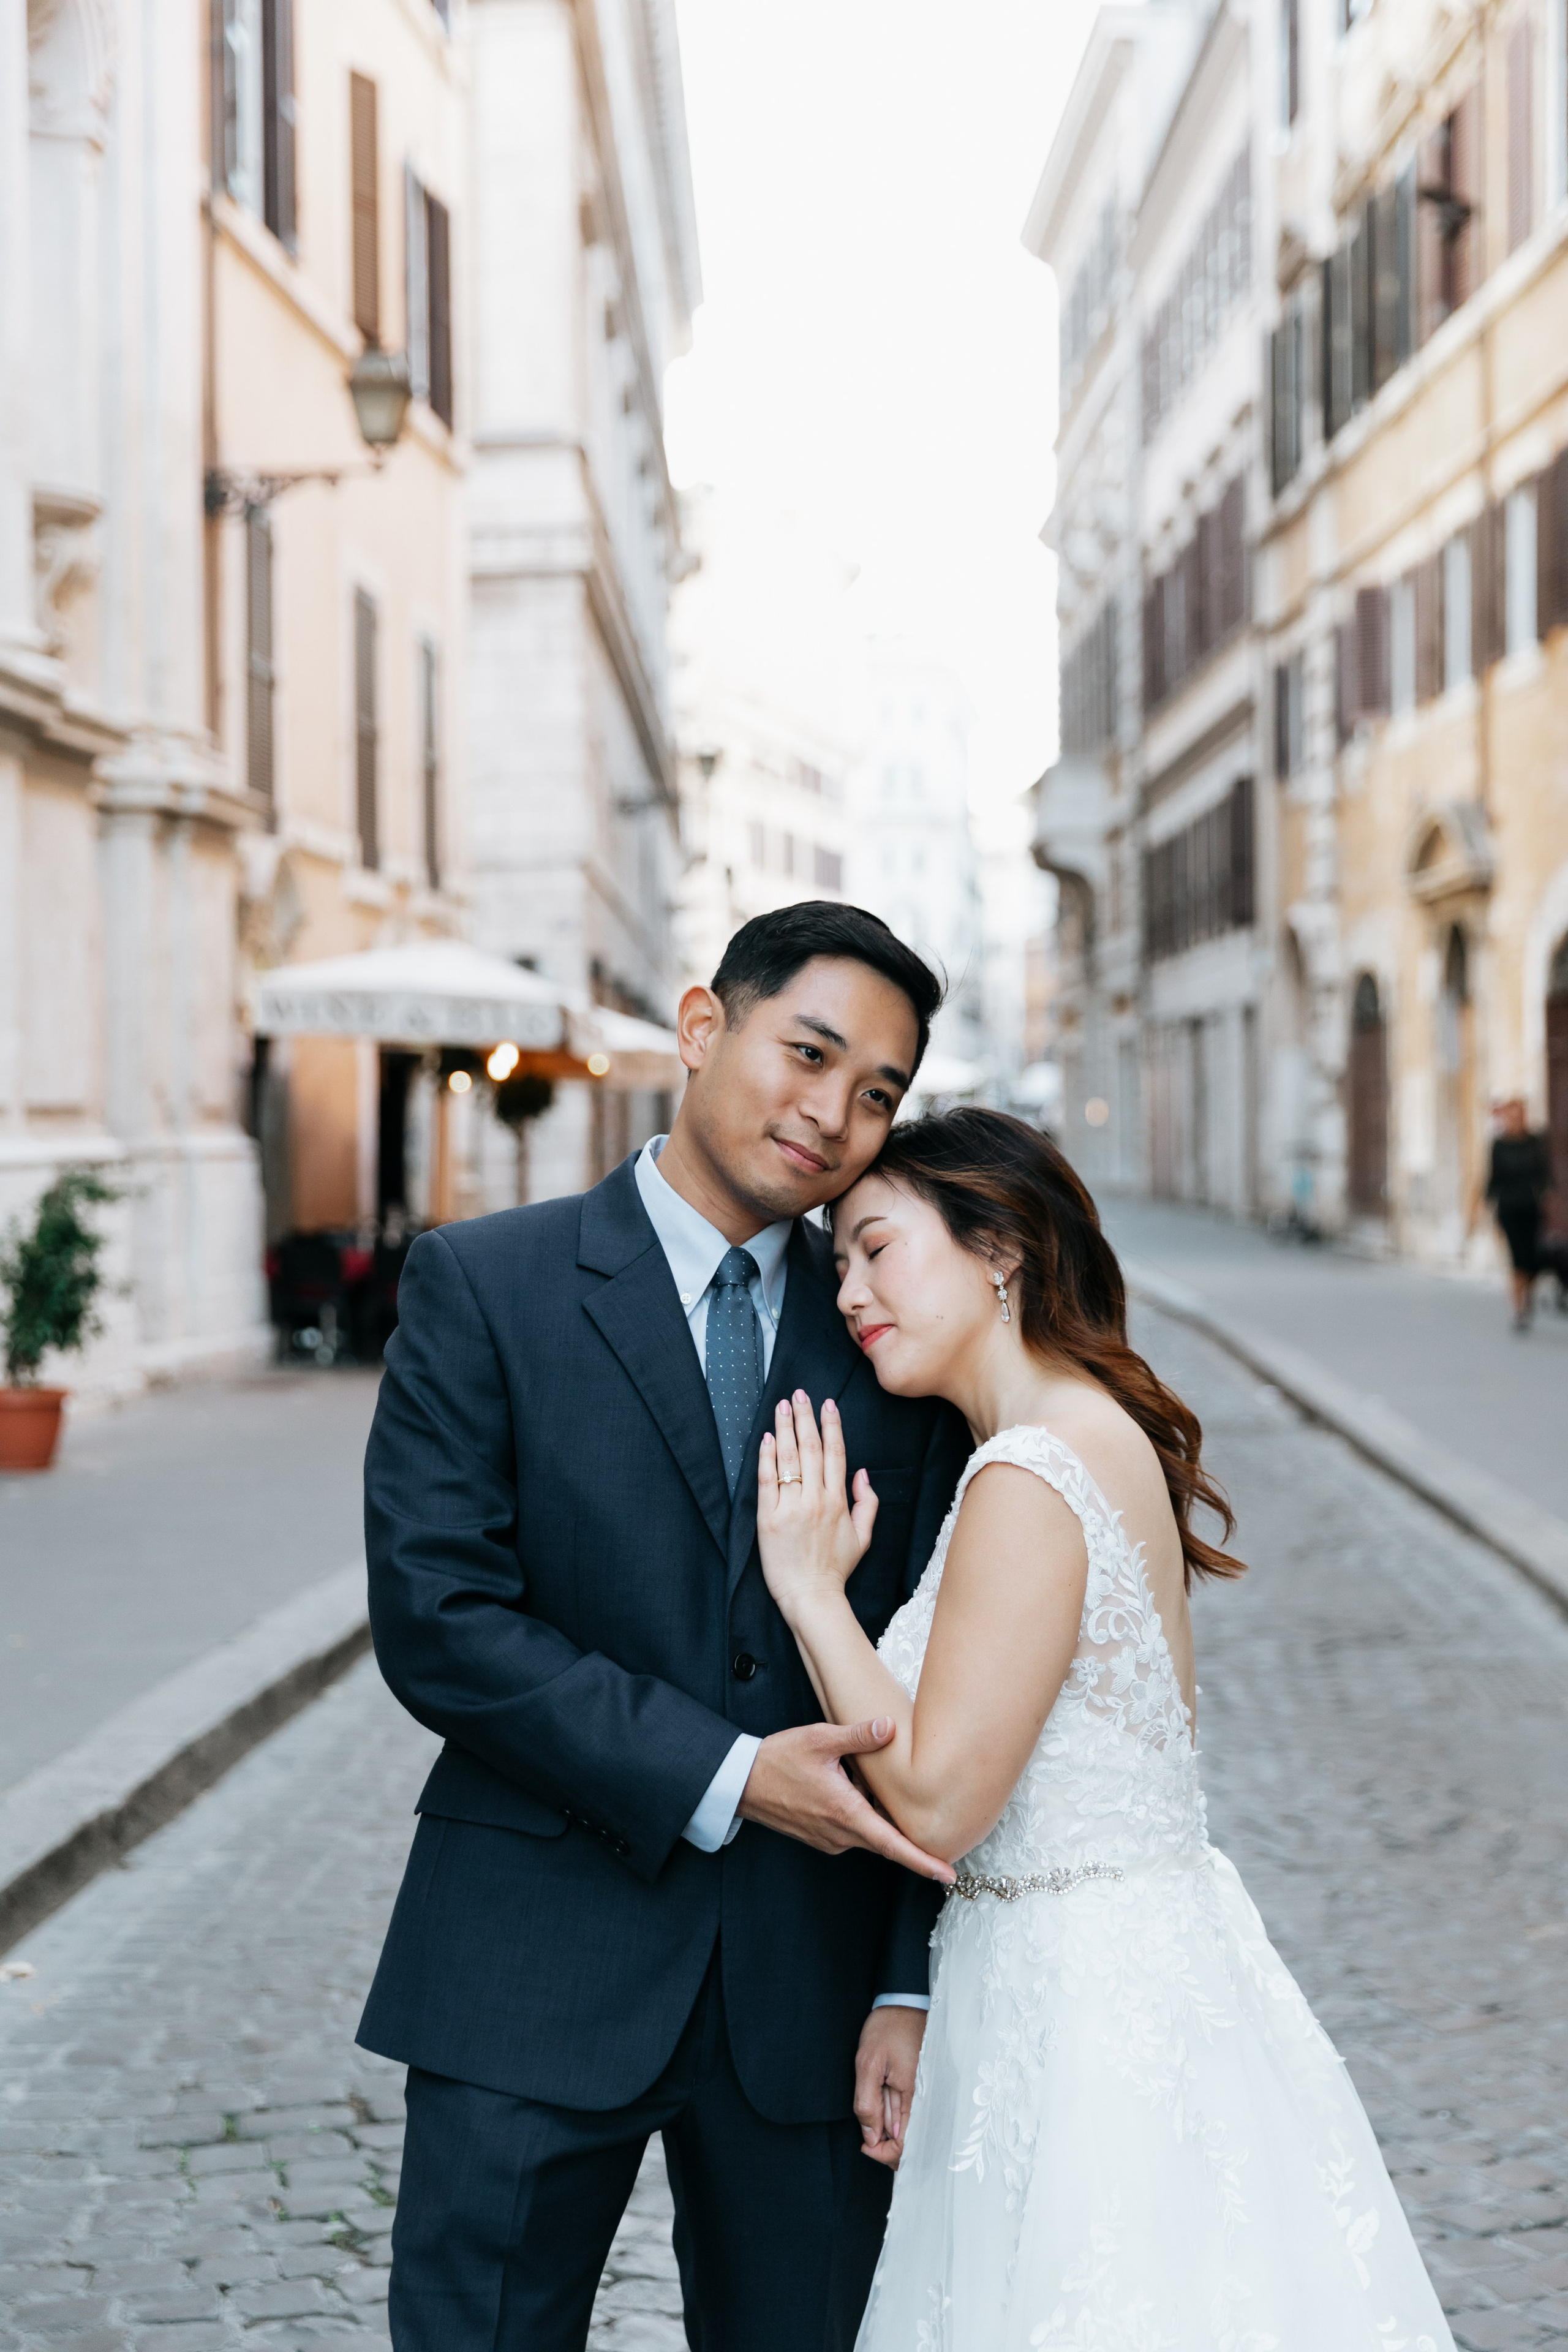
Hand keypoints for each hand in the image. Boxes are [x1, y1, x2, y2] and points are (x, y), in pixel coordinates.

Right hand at [736, 1718, 954, 1883]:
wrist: (742, 1782)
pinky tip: (860, 1790)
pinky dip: (865, 1816)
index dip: (923, 1861)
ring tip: (885, 1791)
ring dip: (882, 1819)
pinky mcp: (823, 1836)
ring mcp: (830, 1838)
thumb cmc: (779, 1760)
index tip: (947, 1875)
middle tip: (942, 1831)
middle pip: (888, 1842)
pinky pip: (855, 1831)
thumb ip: (858, 1736)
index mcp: (845, 1813)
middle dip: (913, 1840)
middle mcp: (840, 1833)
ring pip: (871, 1834)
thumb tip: (890, 1726)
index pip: (893, 1845)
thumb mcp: (820, 1739)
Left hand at [757, 1392, 877, 1618]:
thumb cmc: (836, 1568)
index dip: (831, 1426)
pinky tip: (767, 1438)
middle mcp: (816, 1499)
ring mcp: (791, 1508)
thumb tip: (863, 1474)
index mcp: (838, 1501)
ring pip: (788, 1459)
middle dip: (806, 1417)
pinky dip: (766, 1457)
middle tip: (800, 1394)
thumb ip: (868, 1503)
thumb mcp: (863, 1537)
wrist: (812, 1596)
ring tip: (782, 1406)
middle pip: (810, 1448)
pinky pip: (767, 1481)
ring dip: (785, 1428)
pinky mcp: (768, 1519)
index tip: (827, 1404)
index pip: (835, 1453)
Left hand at [855, 2004, 926, 2168]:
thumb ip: (867, 2102)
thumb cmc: (886, 2028)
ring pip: (907, 2128)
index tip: (865, 2146)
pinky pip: (908, 2112)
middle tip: (865, 2137)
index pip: (906, 2145)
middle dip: (885, 2145)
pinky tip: (881, 2109)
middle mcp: (924, 2099)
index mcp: (915, 2096)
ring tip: (871, 2118)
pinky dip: (893, 2117)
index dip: (884, 2153)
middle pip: (909, 2141)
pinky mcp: (920, 2087)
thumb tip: (870, 2138)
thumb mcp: (867, 2062)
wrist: (903, 2002)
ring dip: (887, 2131)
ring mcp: (923, 2093)